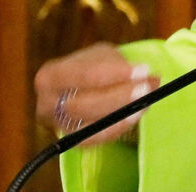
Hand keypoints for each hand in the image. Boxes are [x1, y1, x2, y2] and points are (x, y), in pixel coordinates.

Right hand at [33, 42, 159, 145]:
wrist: (82, 86)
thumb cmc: (93, 66)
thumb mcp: (103, 56)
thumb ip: (121, 65)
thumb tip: (148, 76)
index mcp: (50, 76)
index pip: (83, 75)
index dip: (115, 73)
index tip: (143, 69)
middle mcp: (47, 104)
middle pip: (82, 104)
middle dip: (119, 96)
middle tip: (147, 87)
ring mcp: (57, 126)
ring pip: (89, 124)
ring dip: (122, 112)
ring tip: (146, 99)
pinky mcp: (71, 140)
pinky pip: (95, 140)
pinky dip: (117, 128)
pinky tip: (135, 115)